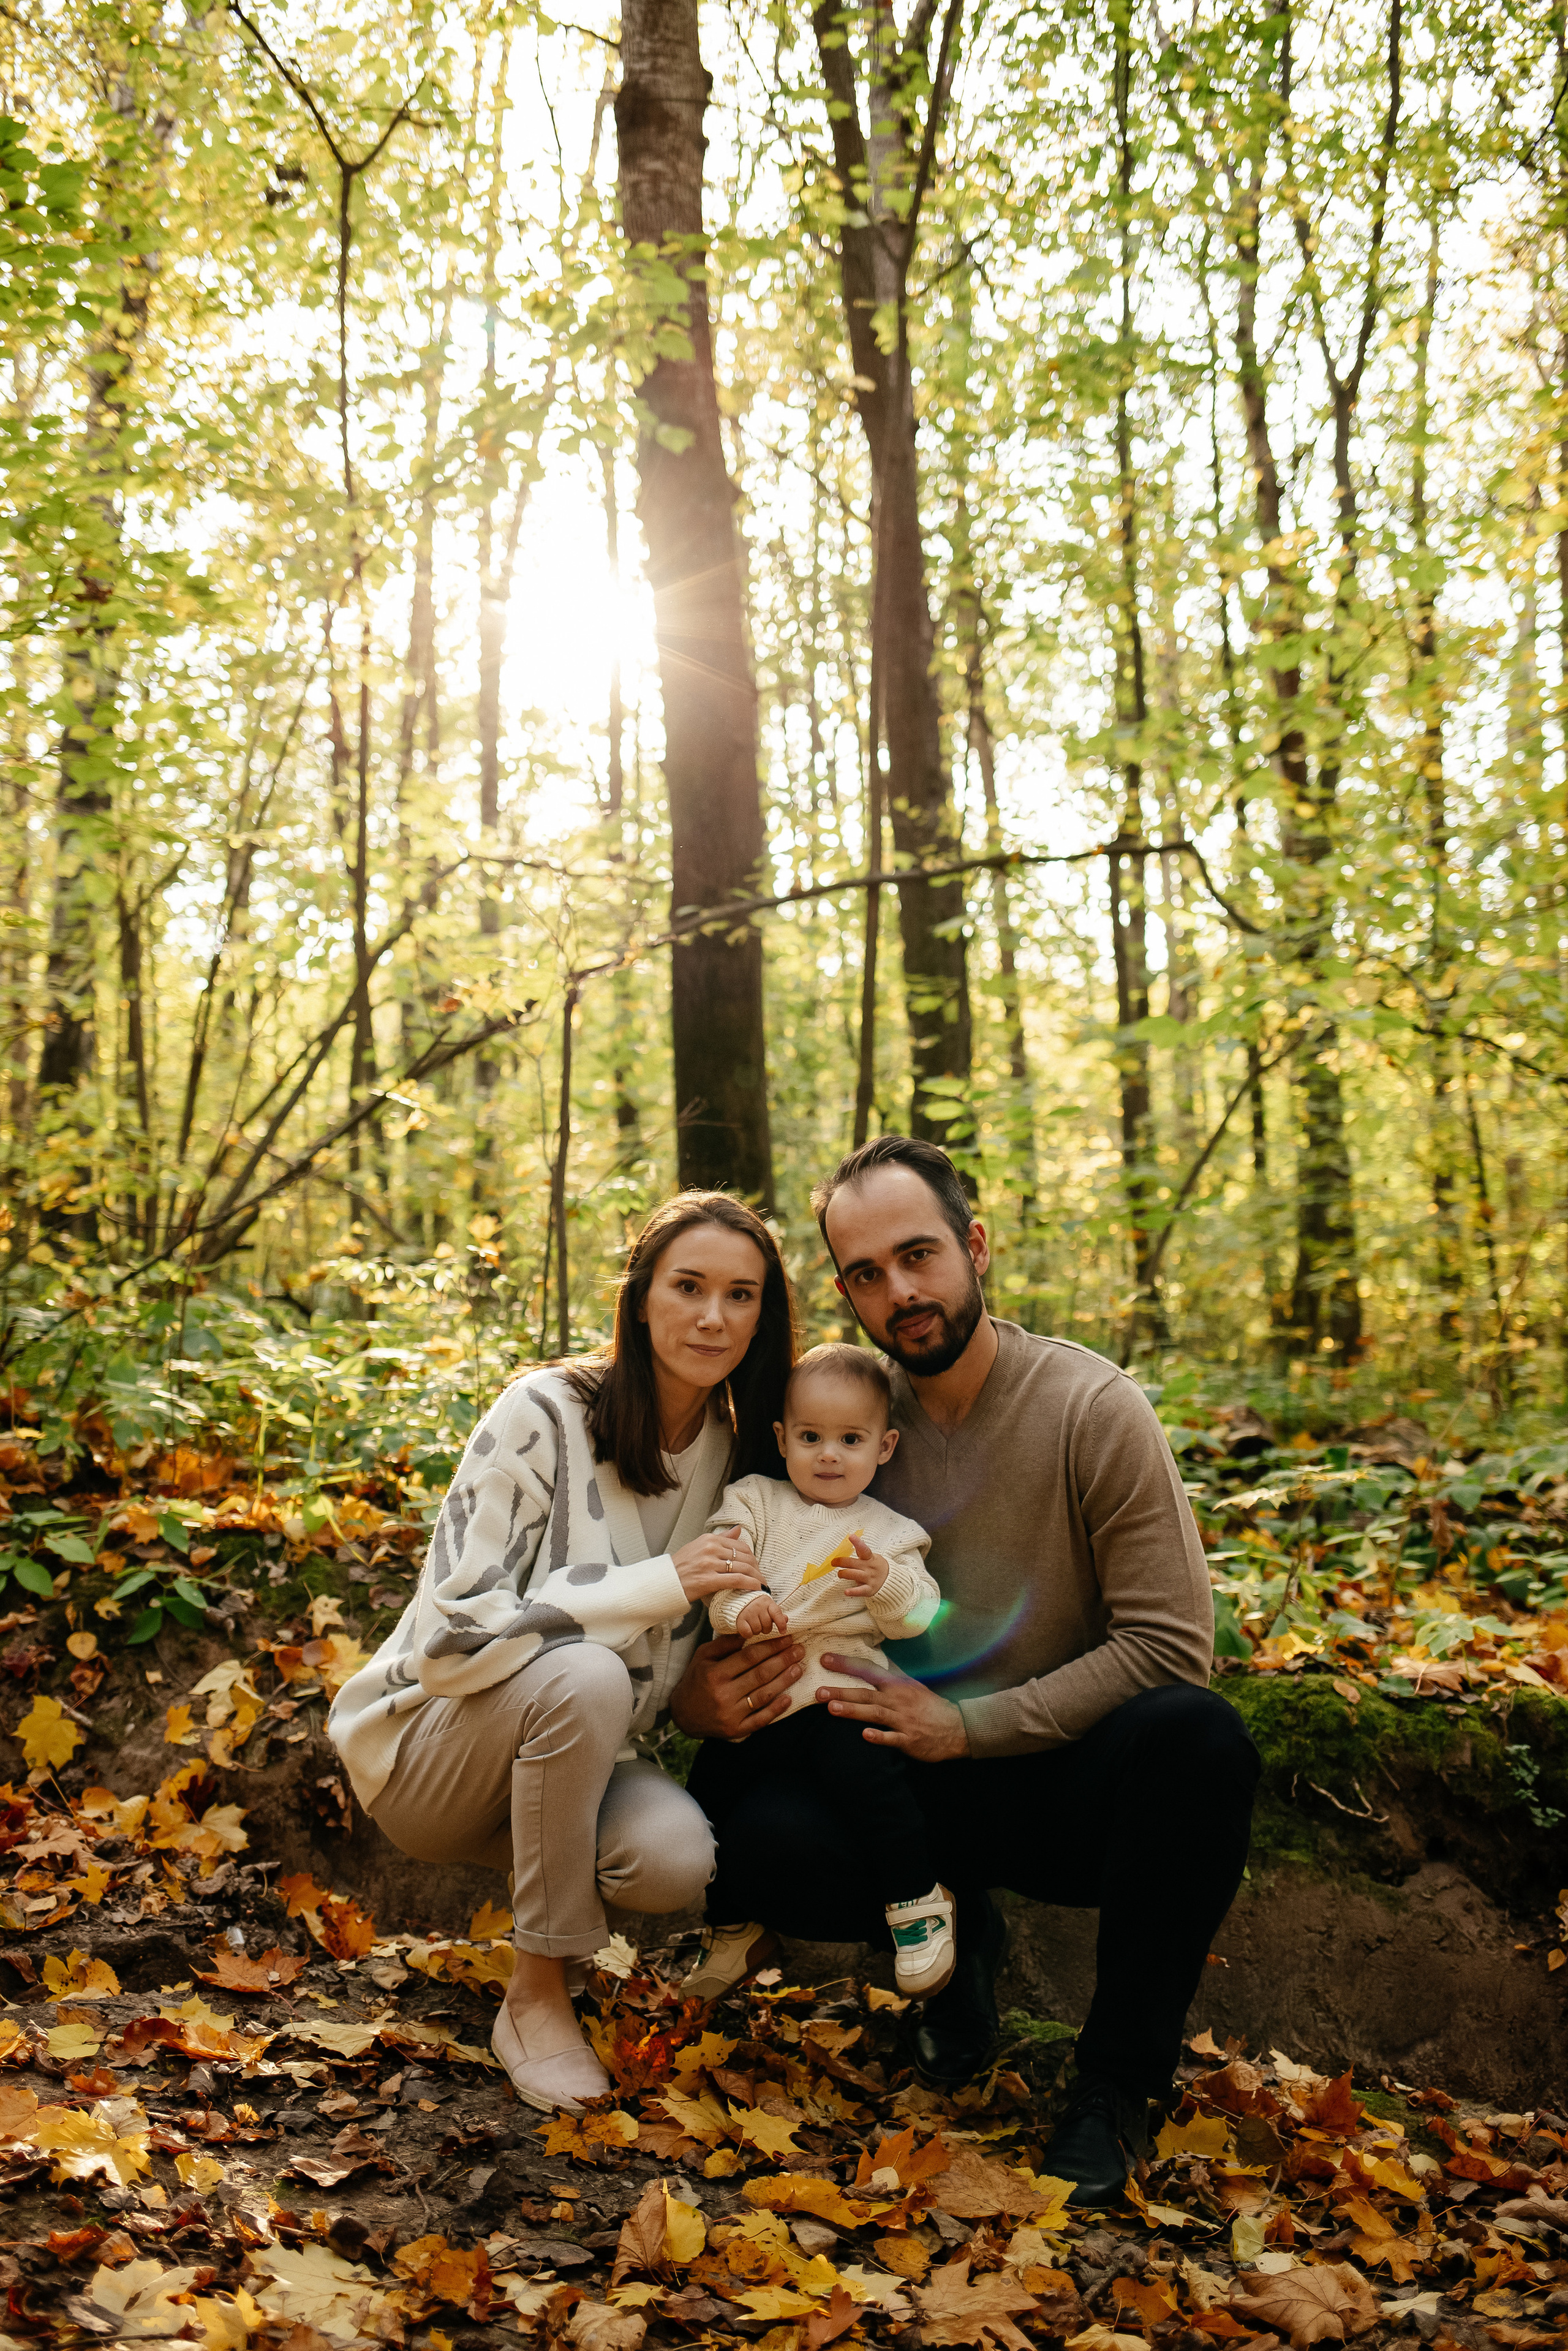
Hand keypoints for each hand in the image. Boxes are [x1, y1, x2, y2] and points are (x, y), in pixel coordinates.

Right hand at [669, 1633, 803, 1740]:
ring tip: (798, 1669)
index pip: (749, 1657)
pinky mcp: (735, 1730)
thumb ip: (725, 1644)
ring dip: (784, 1681)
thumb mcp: (703, 1656)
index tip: (787, 1638)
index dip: (771, 1647)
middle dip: (783, 1660)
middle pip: (760, 1675)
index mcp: (715, 1673)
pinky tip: (789, 1698)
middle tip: (799, 1650)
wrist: (683, 1714)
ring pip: (763, 1696)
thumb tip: (748, 1631)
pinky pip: (760, 1720)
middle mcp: (723, 1694)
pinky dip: (775, 1710)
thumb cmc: (696, 1679)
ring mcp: (730, 1714)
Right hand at [672, 1528, 762, 1602]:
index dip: (752, 1557)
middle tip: (761, 1577)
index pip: (740, 1545)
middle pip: (744, 1556)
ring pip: (743, 1568)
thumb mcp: (698, 1546)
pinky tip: (757, 1588)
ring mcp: (709, 1564)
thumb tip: (739, 1529)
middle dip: (757, 1568)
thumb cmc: (681, 1566)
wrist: (663, 1582)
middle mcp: (710, 1549)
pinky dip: (750, 1584)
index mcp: (709, 1539)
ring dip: (756, 1577)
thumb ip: (720, 1538)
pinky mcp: (708, 1580)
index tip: (756, 1567)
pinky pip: (736, 1580)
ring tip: (762, 1584)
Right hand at [736, 1594, 789, 1639]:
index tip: (783, 1632)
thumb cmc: (757, 1605)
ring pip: (757, 1630)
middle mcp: (758, 1606)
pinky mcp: (740, 1619)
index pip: (777, 1613)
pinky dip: (748, 1634)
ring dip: (756, 1631)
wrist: (740, 1598)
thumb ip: (778, 1614)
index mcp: (767, 1602)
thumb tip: (786, 1619)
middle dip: (765, 1628)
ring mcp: (748, 1612)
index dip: (781, 1624)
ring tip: (754, 1625)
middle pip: (767, 1626)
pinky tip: (748, 1629)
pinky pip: (747, 1633)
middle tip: (761, 1623)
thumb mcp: (769, 1607)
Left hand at [814, 1653, 969, 1761]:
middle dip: (842, 1690)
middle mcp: (897, 1700)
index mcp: (897, 1685)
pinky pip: (892, 1737)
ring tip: (832, 1708)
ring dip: (853, 1710)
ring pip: (875, 1713)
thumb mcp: (911, 1685)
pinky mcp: (909, 1739)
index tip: (825, 1658)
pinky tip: (865, 1735)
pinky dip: (879, 1736)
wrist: (956, 1728)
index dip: (847, 1664)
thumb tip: (875, 1655)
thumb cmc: (929, 1706)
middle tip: (818, 1691)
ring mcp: (903, 1720)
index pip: (868, 1670)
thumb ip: (891, 1673)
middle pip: (866, 1693)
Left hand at [837, 1534, 889, 1598]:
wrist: (892, 1581)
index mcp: (870, 1558)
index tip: (851, 1536)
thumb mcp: (873, 1557)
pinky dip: (852, 1592)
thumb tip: (853, 1538)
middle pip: (852, 1563)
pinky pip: (860, 1591)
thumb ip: (862, 1552)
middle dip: (840, 1561)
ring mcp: (869, 1579)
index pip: (864, 1549)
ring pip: (852, 1575)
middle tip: (834, 1562)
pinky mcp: (869, 1589)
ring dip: (843, 1574)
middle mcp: (869, 1568)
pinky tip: (846, 1591)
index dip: (857, 1542)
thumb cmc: (878, 1567)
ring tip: (840, 1573)